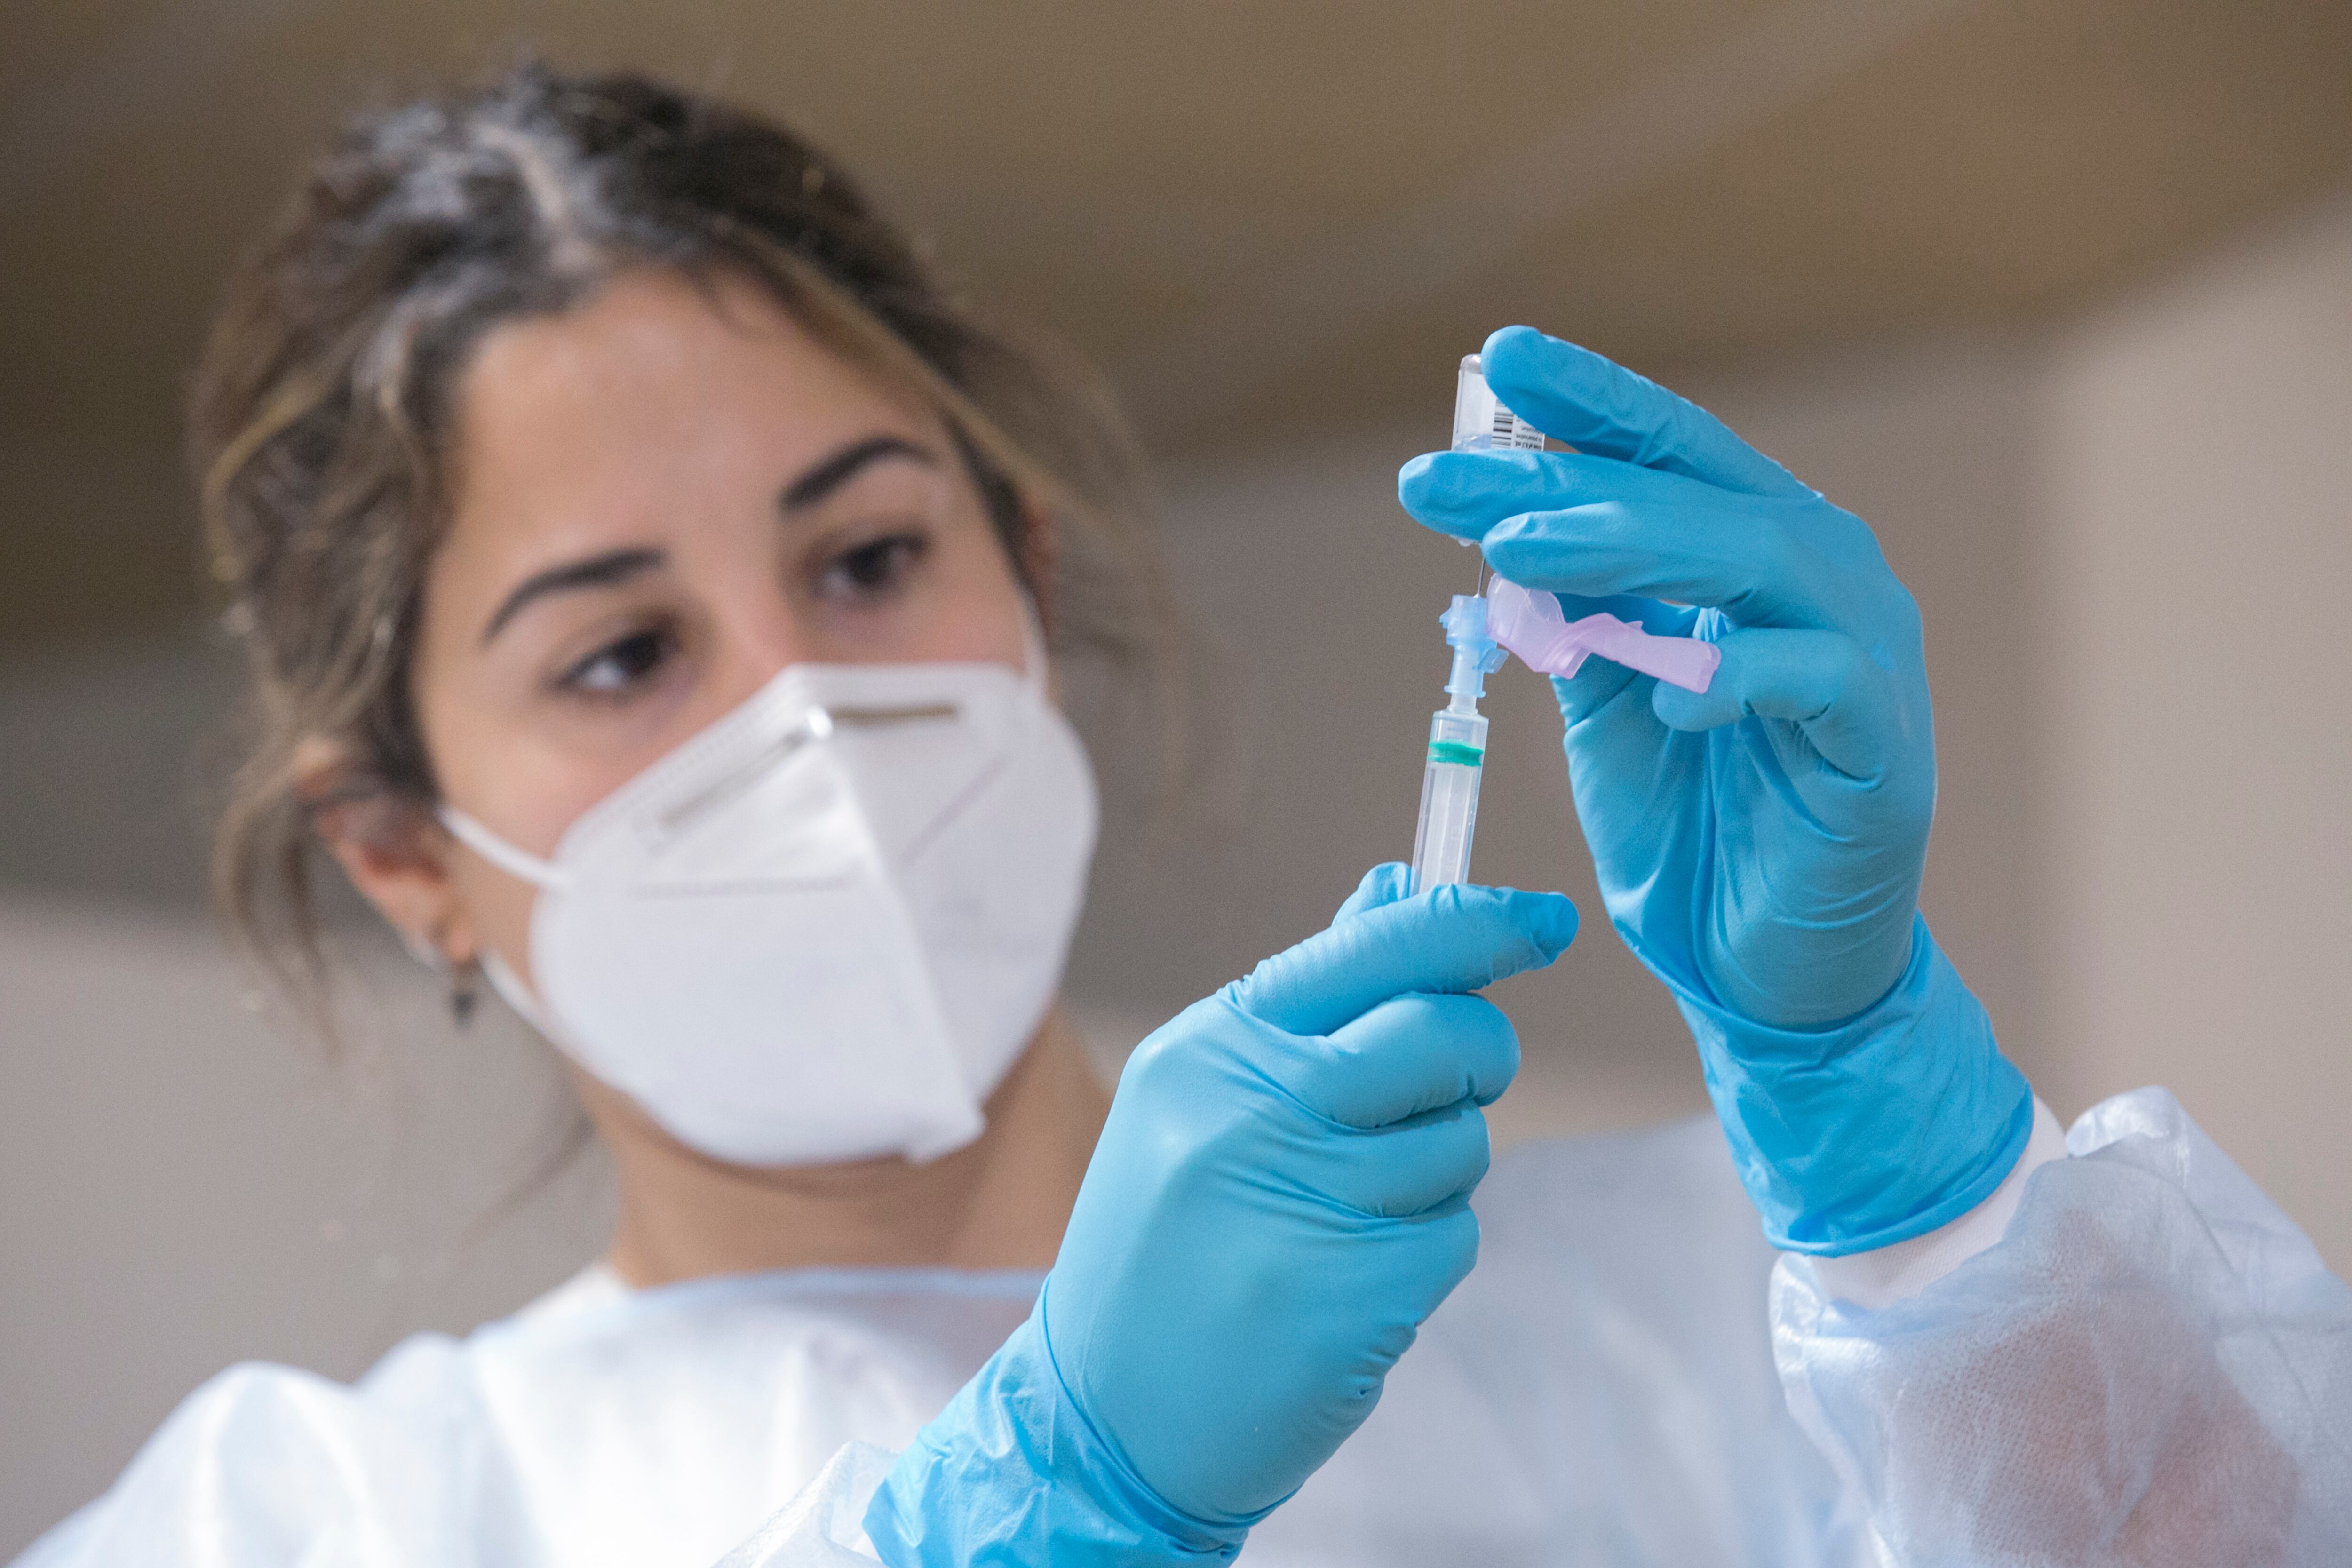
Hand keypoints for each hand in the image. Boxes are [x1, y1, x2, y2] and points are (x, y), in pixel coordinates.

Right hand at [864, 869, 1576, 1564]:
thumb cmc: (1165, 1243)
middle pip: (1444, 1035)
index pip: (1374, 951)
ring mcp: (1309, 1201)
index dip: (1474, 924)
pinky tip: (1344, 1280)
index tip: (1542, 920)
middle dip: (1475, 1055)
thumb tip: (1401, 887)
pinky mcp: (1362, 1289)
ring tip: (1339, 1215)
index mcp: (1213, 1048)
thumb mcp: (1204, 1100)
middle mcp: (1256, 1109)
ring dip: (1433, 1174)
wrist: (1107, 1418)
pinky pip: (1454, 1235)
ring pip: (1462, 1144)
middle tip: (1449, 1083)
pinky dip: (1420, 1255)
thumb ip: (1312, 999)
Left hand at [1397, 327, 2028, 1253]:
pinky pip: (1815, 678)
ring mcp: (1864, 649)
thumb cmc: (1693, 824)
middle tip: (1449, 479)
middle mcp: (1821, 575)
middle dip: (1564, 477)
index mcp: (1755, 551)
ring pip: (1754, 557)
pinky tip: (1664, 696)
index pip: (1668, 451)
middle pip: (1692, 490)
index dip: (1588, 400)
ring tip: (1523, 551)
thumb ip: (1576, 621)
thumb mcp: (1606, 709)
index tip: (1497, 359)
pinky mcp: (1883, 740)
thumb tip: (1508, 537)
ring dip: (1632, 546)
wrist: (1765, 963)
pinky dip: (1733, 676)